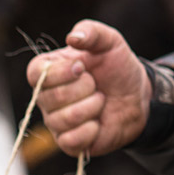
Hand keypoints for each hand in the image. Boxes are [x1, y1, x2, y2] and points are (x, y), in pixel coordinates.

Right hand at [26, 20, 150, 156]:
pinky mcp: (69, 142)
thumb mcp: (110, 42)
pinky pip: (70, 141)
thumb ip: (92, 32)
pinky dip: (90, 131)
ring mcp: (56, 121)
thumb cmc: (118, 68)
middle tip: (97, 85)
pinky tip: (98, 123)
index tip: (82, 66)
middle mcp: (46, 97)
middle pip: (50, 98)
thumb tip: (72, 38)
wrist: (137, 97)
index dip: (59, 72)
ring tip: (101, 101)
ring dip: (91, 108)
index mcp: (49, 70)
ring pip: (62, 120)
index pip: (35, 73)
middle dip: (84, 89)